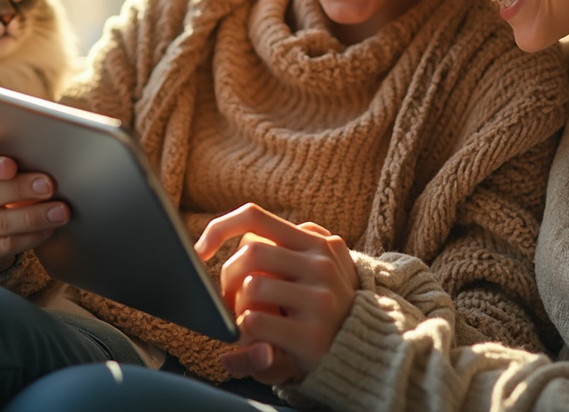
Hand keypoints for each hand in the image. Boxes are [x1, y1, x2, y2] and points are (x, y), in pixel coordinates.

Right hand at [0, 146, 69, 271]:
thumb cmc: (4, 183)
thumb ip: (16, 159)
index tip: (12, 166)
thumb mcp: (4, 168)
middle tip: (49, 186)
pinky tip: (49, 229)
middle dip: (20, 189)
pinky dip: (31, 237)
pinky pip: (7, 245)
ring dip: (34, 217)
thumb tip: (47, 155)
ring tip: (60, 212)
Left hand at [195, 203, 358, 383]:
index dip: (218, 228)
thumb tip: (216, 246)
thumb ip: (279, 250)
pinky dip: (244, 331)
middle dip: (227, 278)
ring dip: (238, 307)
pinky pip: (256, 321)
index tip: (199, 251)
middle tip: (229, 300)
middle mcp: (322, 263)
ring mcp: (320, 297)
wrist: (370, 352)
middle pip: (249, 253)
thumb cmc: (326, 308)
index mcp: (317, 242)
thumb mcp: (313, 270)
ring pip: (251, 286)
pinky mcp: (311, 333)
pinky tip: (257, 339)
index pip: (254, 216)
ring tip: (247, 320)